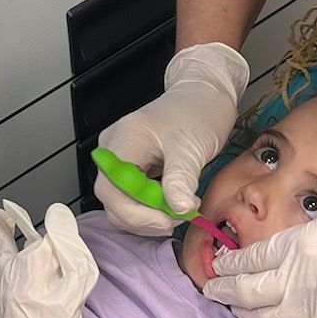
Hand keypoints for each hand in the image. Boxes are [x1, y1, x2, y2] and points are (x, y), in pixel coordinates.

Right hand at [95, 43, 248, 236]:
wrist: (204, 97)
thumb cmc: (197, 112)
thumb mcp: (191, 147)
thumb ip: (181, 180)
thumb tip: (178, 210)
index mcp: (124, 139)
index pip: (112, 188)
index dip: (135, 212)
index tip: (166, 220)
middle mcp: (115, 150)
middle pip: (112, 199)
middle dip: (143, 218)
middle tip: (175, 220)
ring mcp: (122, 159)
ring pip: (121, 203)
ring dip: (147, 217)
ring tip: (178, 214)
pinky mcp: (133, 168)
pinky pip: (132, 197)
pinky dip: (150, 210)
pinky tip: (171, 208)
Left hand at [205, 184, 316, 317]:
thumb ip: (297, 239)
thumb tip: (273, 254)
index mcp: (297, 244)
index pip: (246, 261)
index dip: (227, 266)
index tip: (218, 266)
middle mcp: (302, 278)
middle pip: (247, 294)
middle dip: (225, 293)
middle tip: (214, 292)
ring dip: (249, 316)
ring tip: (240, 311)